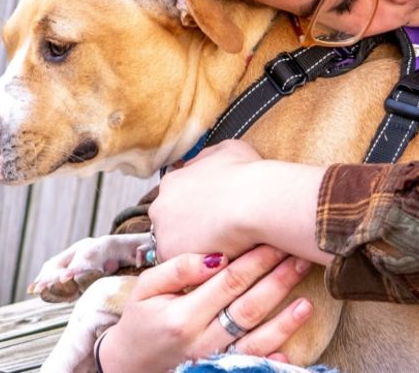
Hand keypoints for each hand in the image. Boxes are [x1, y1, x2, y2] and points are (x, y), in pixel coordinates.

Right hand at [98, 246, 314, 371]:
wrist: (130, 364)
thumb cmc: (141, 318)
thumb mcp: (146, 288)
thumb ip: (178, 269)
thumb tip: (215, 256)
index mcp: (183, 316)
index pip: (229, 282)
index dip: (256, 260)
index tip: (276, 239)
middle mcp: (202, 340)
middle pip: (248, 308)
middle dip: (278, 281)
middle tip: (302, 257)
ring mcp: (214, 359)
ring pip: (256, 341)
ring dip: (285, 323)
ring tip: (307, 301)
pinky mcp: (222, 371)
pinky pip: (251, 366)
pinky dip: (272, 359)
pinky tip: (291, 346)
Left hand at [149, 139, 332, 265]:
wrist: (257, 203)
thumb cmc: (249, 176)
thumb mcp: (230, 150)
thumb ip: (209, 157)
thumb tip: (202, 162)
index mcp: (173, 181)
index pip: (176, 199)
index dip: (197, 210)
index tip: (213, 216)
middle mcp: (160, 207)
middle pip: (171, 224)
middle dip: (191, 231)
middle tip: (219, 236)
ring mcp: (164, 235)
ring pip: (177, 248)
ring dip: (195, 250)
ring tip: (224, 252)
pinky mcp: (173, 259)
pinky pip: (185, 268)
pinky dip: (201, 268)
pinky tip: (222, 263)